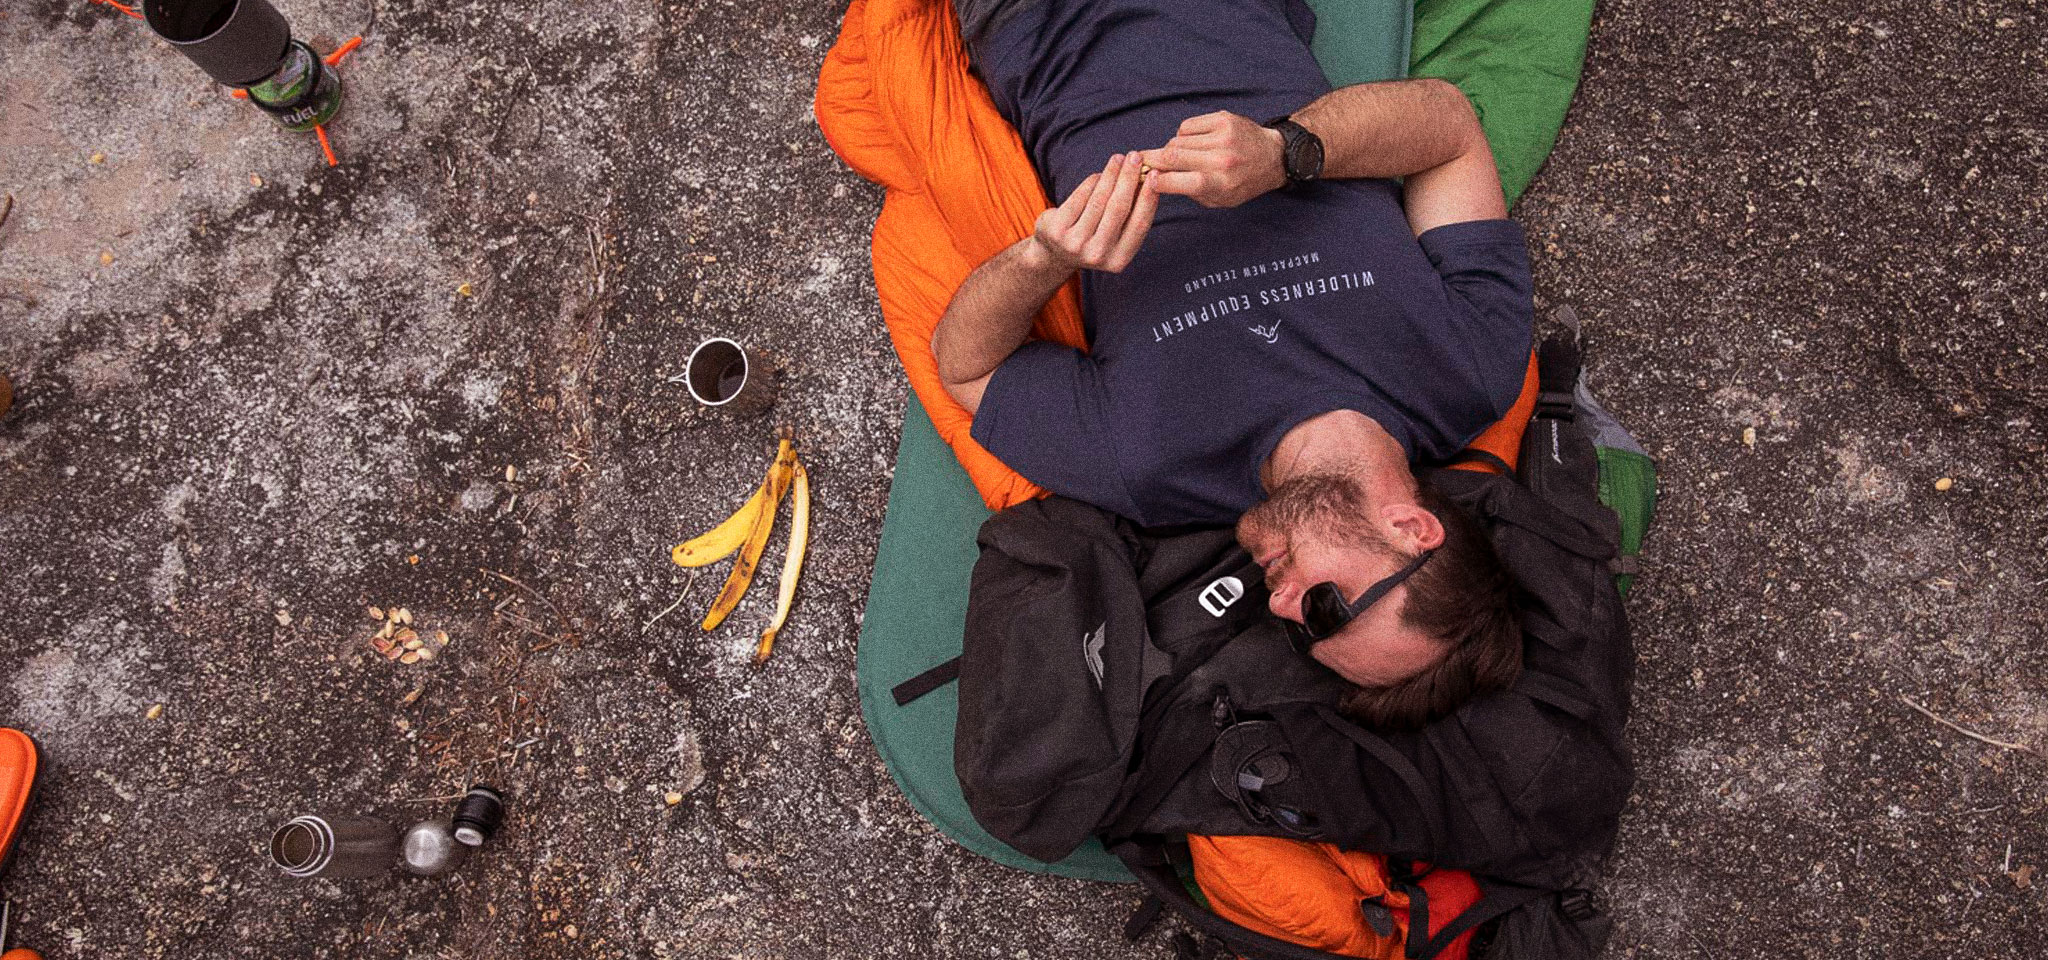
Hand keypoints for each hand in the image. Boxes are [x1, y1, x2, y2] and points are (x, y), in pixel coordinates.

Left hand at [1030, 151, 1159, 273]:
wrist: (1055, 254)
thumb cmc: (1094, 238)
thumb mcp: (1116, 237)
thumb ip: (1132, 215)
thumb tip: (1149, 179)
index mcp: (1118, 260)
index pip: (1139, 224)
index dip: (1148, 198)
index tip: (1155, 175)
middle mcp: (1097, 255)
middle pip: (1118, 208)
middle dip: (1128, 179)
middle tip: (1136, 156)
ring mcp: (1075, 244)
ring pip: (1098, 200)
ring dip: (1111, 174)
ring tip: (1118, 158)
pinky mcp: (1057, 230)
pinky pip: (1079, 197)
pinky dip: (1091, 182)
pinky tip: (1099, 173)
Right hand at [1138, 111, 1288, 207]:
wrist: (1273, 157)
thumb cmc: (1243, 183)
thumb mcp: (1218, 200)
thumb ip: (1189, 192)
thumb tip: (1157, 180)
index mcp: (1220, 184)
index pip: (1177, 181)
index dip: (1156, 180)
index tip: (1145, 180)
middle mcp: (1221, 159)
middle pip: (1172, 156)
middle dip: (1152, 160)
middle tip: (1140, 162)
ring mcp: (1222, 136)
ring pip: (1177, 140)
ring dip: (1171, 148)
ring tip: (1178, 155)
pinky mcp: (1223, 119)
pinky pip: (1187, 126)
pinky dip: (1183, 135)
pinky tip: (1192, 142)